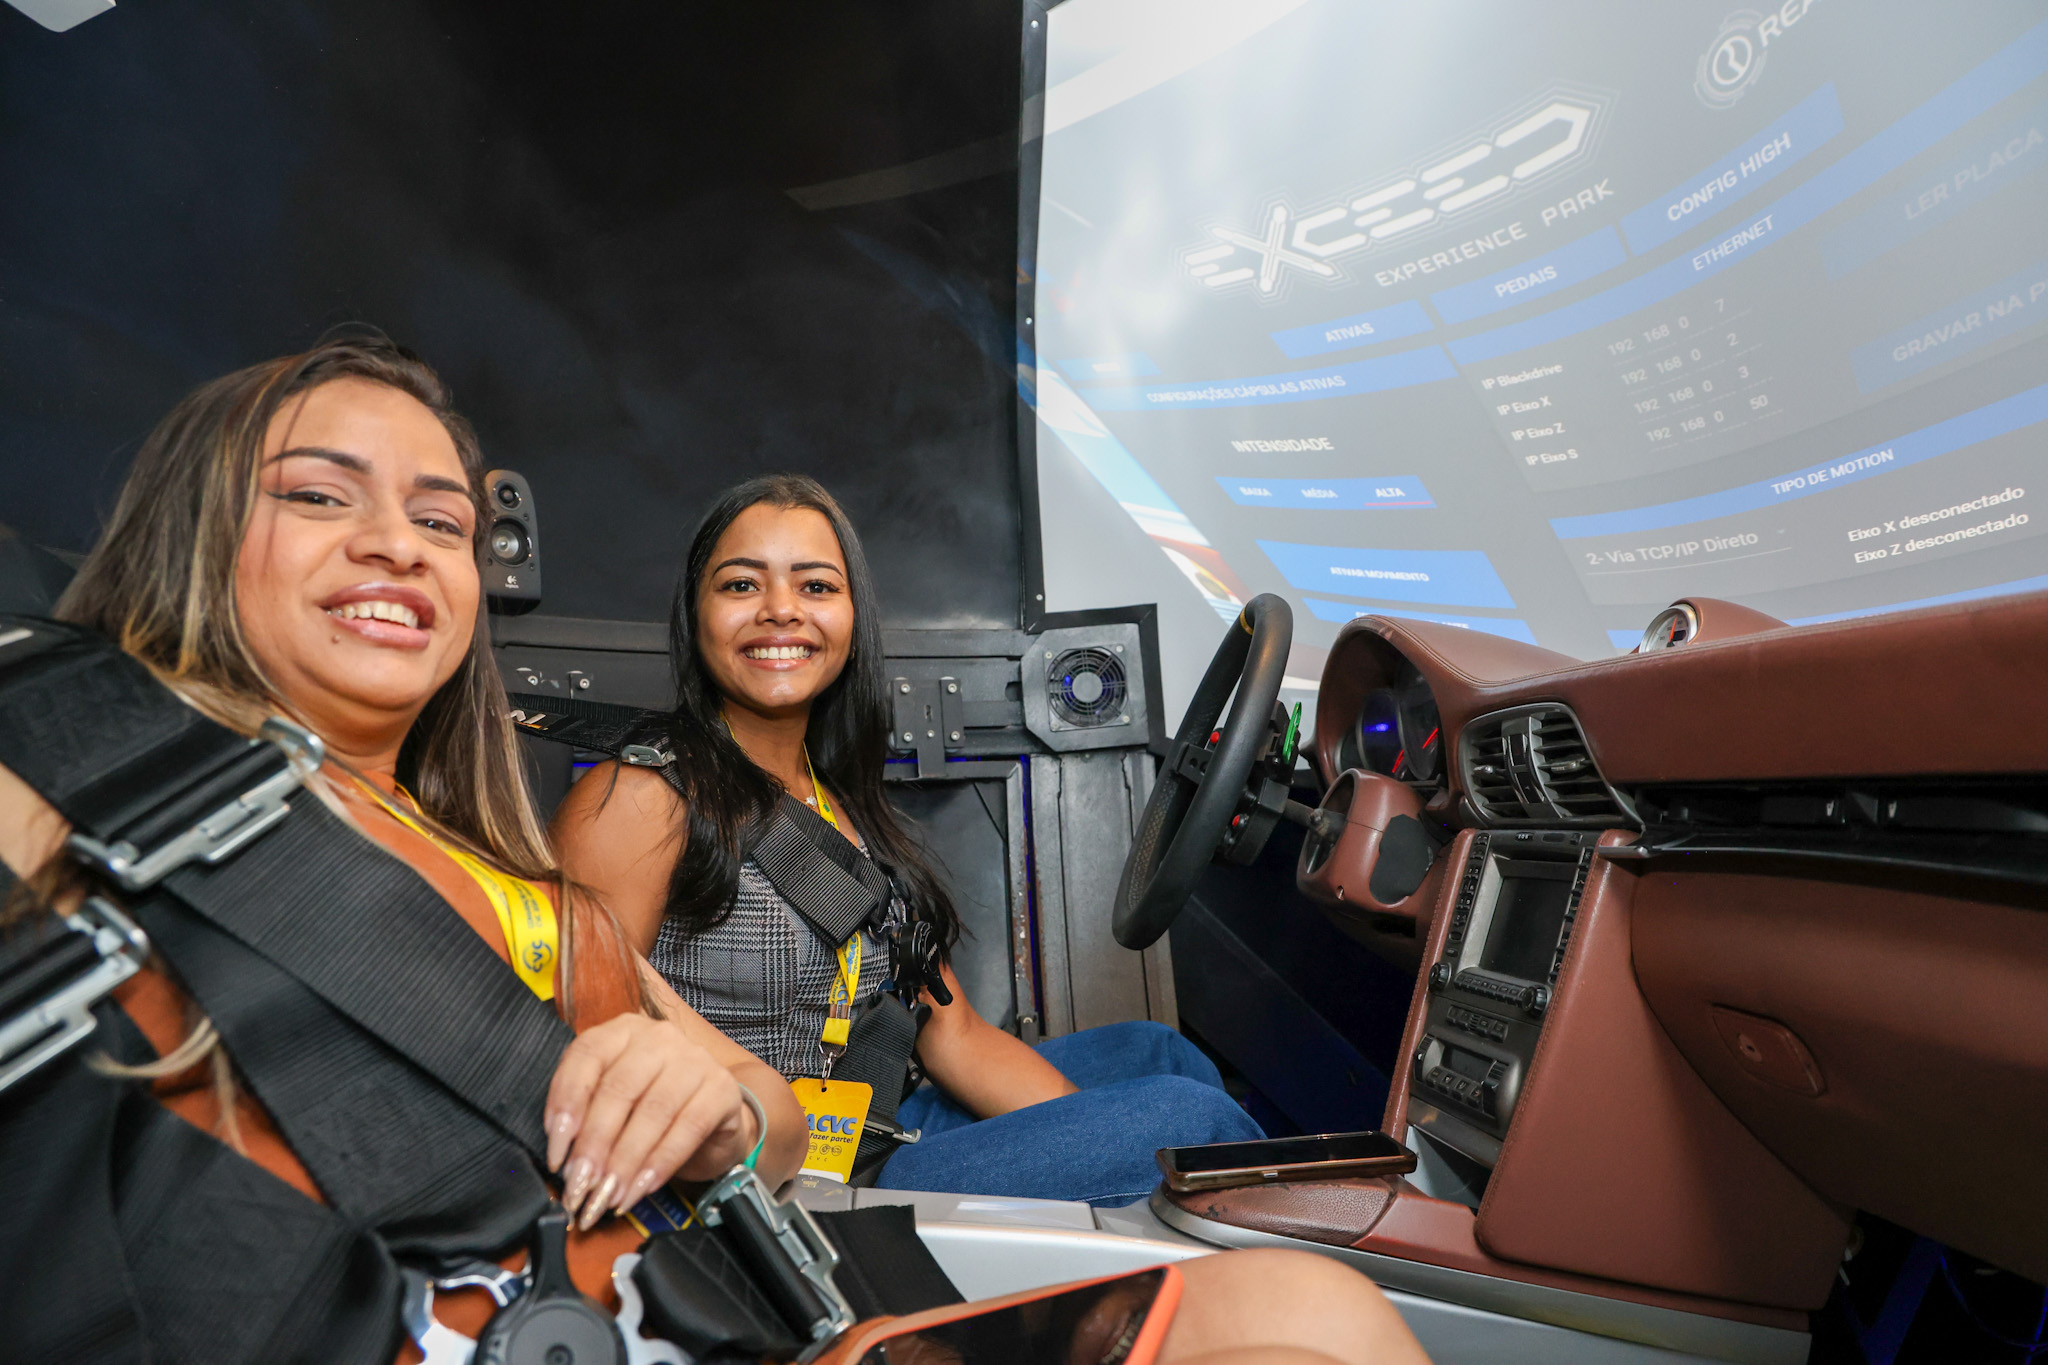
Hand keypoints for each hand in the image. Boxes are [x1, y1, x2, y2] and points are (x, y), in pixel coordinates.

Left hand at [543, 1013, 758, 1228]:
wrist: (713, 1119)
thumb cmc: (651, 1110)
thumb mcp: (613, 1104)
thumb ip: (587, 1116)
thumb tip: (564, 1159)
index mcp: (623, 1031)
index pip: (587, 1055)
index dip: (566, 1103)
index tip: (556, 1153)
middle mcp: (660, 1037)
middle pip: (619, 1087)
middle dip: (595, 1143)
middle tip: (581, 1184)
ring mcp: (695, 1059)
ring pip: (653, 1110)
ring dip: (626, 1160)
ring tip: (609, 1194)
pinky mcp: (723, 1089)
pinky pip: (689, 1127)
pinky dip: (661, 1162)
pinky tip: (643, 1188)